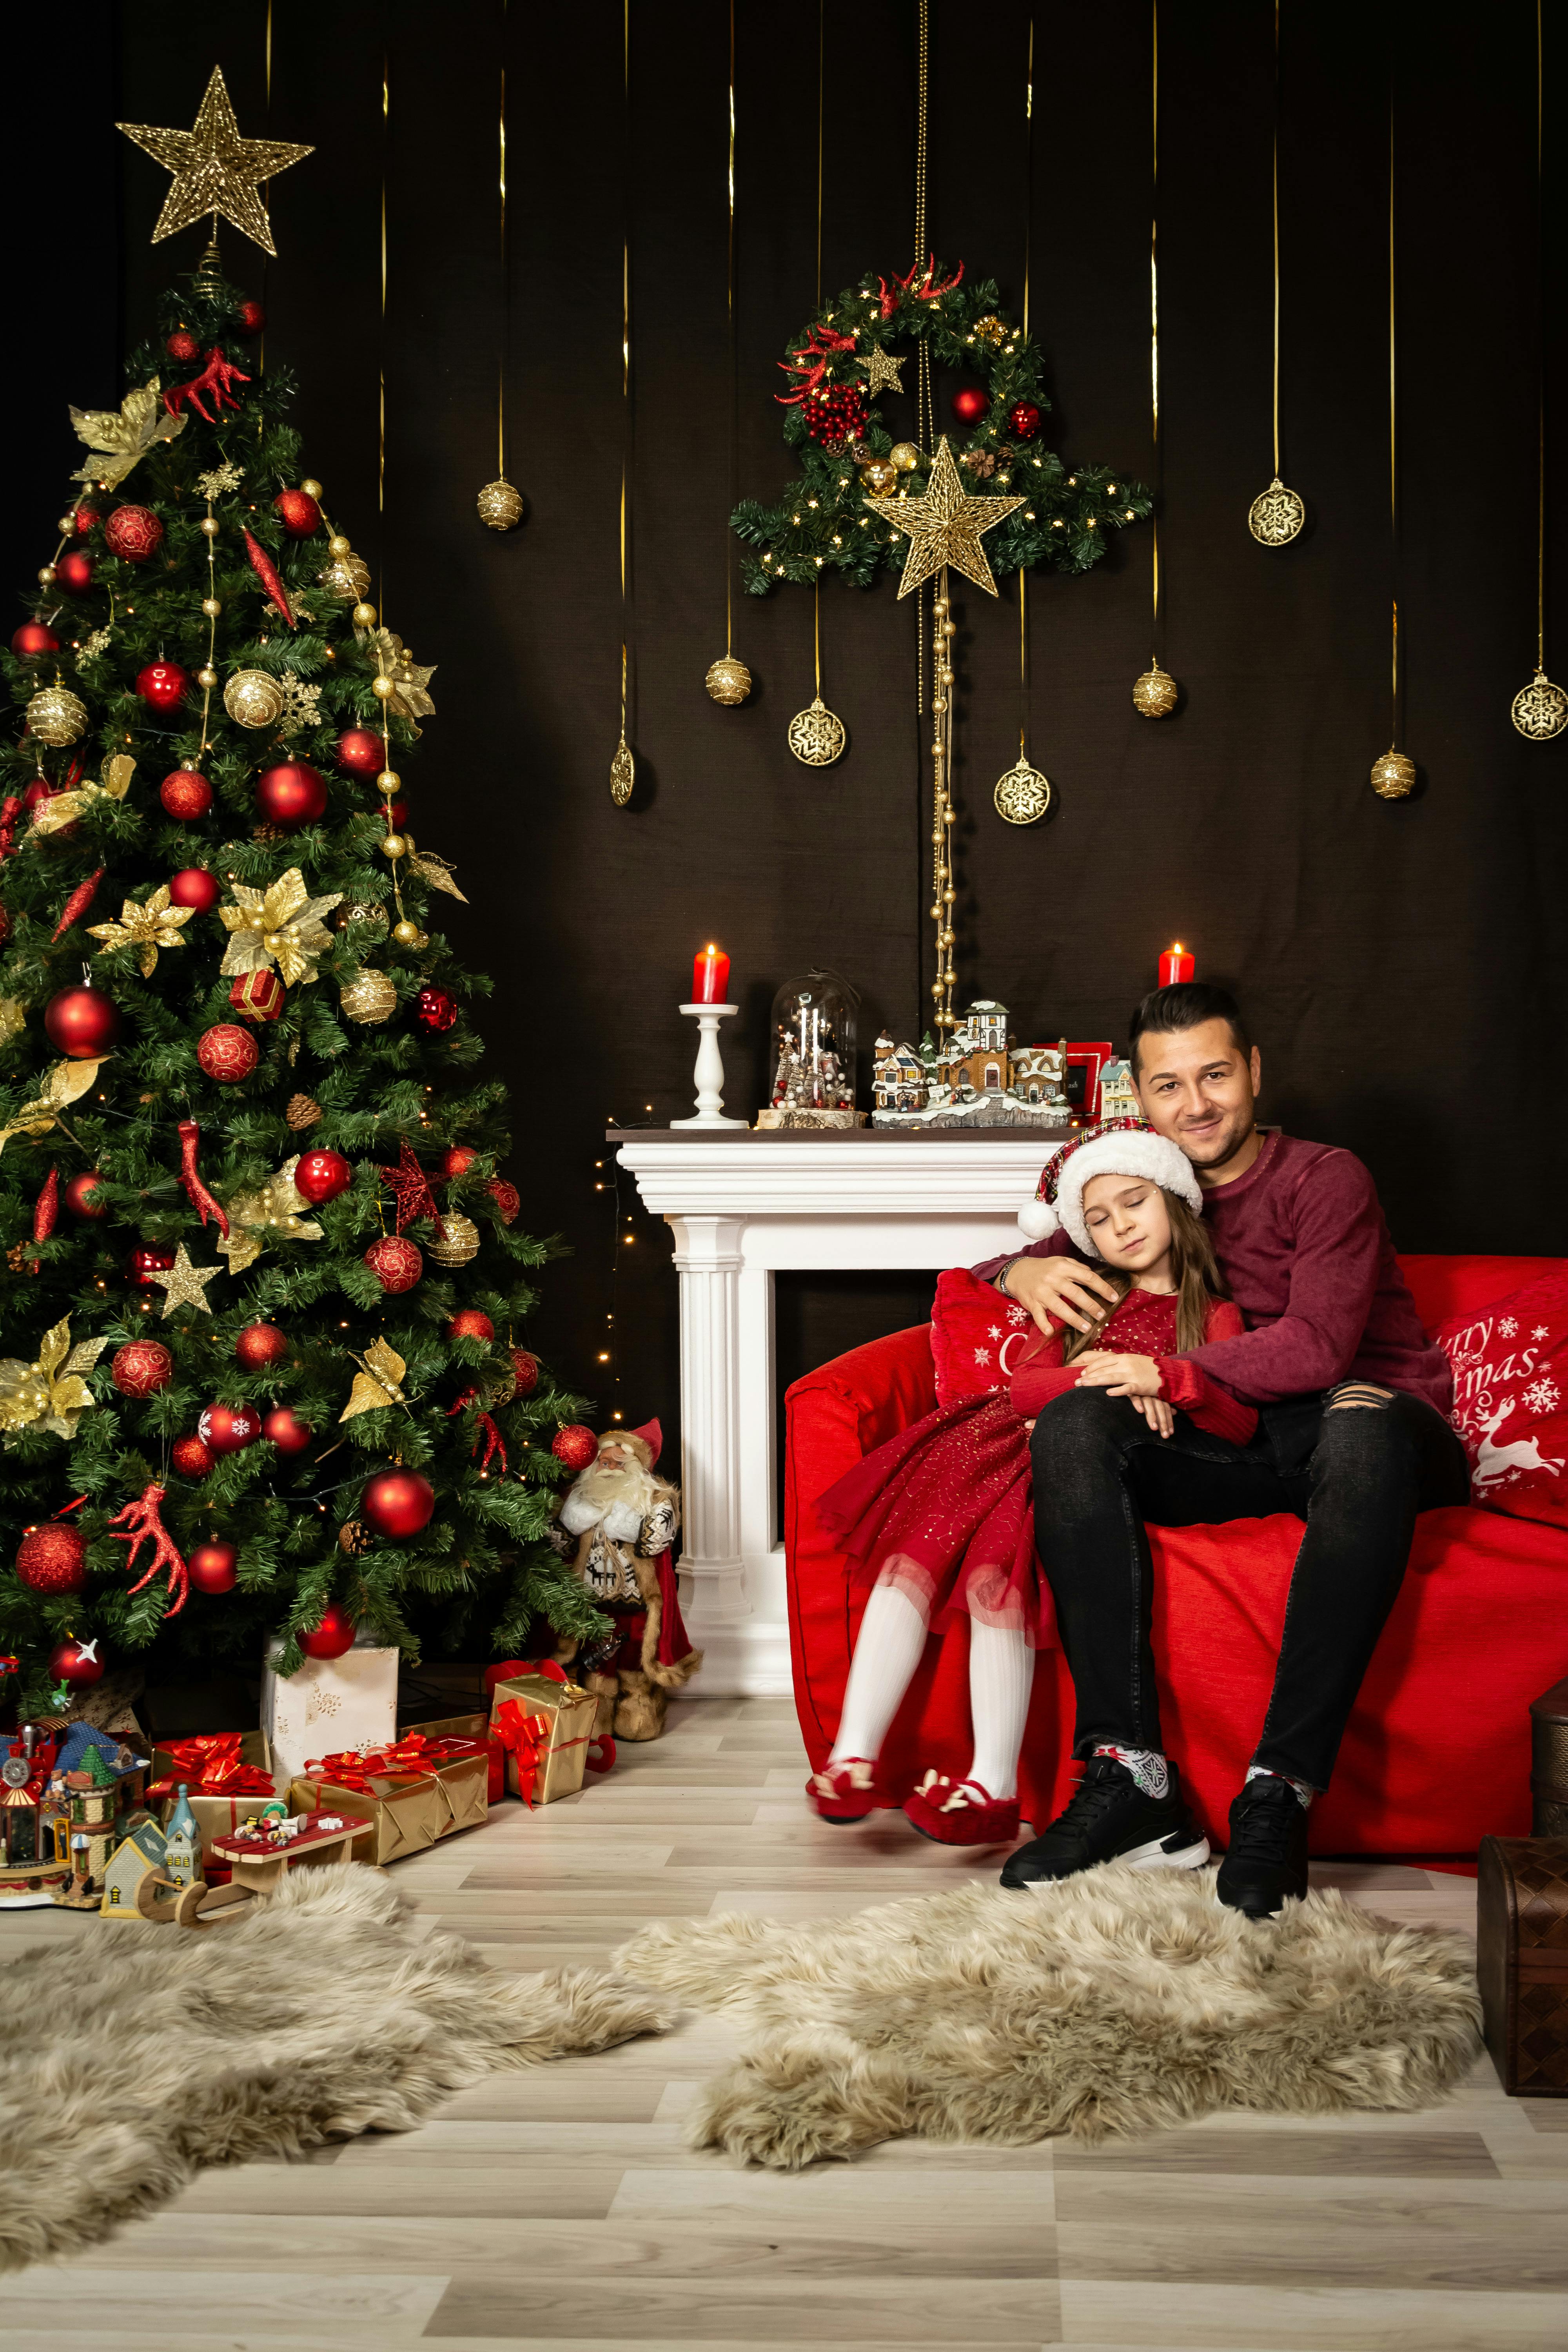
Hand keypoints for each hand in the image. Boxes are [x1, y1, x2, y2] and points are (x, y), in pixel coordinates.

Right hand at [1000, 1253, 1121, 1334]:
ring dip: (1074, 1319)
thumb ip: (1078, 1267)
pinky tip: (1051, 1332)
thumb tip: (1094, 1277)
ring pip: (1059, 1307)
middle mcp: (1053, 1279)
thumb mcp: (1061, 1261)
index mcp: (1063, 1267)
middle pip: (1075, 1293)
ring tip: (1087, 1328)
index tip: (1113, 1298)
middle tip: (1101, 1315)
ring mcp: (1041, 1292)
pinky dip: (1044, 1324)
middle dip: (1091, 1306)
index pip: (1087, 1277)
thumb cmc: (1044, 1268)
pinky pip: (1038, 1315)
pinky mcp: (1032, 1303)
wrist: (1018, 1271)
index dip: (1102, 1288)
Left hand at [1074, 1350, 1164, 1397]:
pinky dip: (1117, 1391)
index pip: (1103, 1361)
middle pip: (1103, 1369)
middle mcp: (1126, 1364)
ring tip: (1083, 1386)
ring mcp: (1132, 1374)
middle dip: (1087, 1376)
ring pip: (1110, 1378)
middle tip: (1075, 1382)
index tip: (1081, 1372)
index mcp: (1124, 1357)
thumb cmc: (1150, 1369)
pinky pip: (1126, 1389)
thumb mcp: (1134, 1361)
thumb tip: (1107, 1366)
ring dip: (1094, 1382)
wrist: (1169, 1374)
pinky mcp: (1139, 1385)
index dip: (1091, 1367)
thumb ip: (1121, 1363)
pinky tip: (1107, 1394)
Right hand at [1130, 1394, 1174, 1437]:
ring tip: (1154, 1428)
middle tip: (1165, 1435)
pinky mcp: (1131, 1391)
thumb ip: (1164, 1405)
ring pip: (1149, 1404)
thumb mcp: (1154, 1398)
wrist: (1128, 1381)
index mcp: (1158, 1397)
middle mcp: (1152, 1394)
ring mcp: (1142, 1393)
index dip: (1169, 1421)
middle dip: (1163, 1422)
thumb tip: (1175, 1412)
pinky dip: (1138, 1403)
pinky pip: (1135, 1397)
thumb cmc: (1142, 1392)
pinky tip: (1140, 1411)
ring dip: (1152, 1416)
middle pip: (1160, 1408)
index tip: (1170, 1433)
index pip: (1166, 1409)